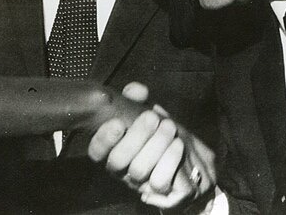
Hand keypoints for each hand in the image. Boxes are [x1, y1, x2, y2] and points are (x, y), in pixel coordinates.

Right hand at [89, 82, 215, 209]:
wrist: (189, 160)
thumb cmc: (159, 132)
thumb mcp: (146, 110)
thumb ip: (136, 97)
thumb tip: (137, 90)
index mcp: (114, 150)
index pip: (96, 152)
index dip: (103, 139)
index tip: (118, 123)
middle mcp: (123, 171)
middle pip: (117, 161)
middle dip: (135, 135)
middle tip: (152, 116)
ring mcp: (141, 184)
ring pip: (138, 171)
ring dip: (155, 145)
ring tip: (169, 126)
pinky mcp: (163, 194)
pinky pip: (160, 183)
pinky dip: (169, 160)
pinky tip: (178, 144)